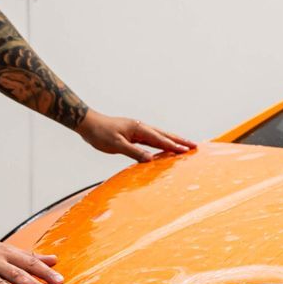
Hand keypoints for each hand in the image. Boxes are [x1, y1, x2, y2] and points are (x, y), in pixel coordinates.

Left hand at [76, 109, 197, 162]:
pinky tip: (165, 147)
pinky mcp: (133, 135)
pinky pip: (152, 140)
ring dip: (173, 141)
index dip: (173, 146)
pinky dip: (162, 143)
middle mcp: (141, 128)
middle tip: (194, 146)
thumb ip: (134, 152)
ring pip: (159, 136)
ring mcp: (138, 130)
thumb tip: (150, 159)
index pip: (160, 139)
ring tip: (185, 146)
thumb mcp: (116, 145)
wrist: (88, 124)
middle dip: (180, 141)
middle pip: (164, 135)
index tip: (187, 151)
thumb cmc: (100, 133)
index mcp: (138, 129)